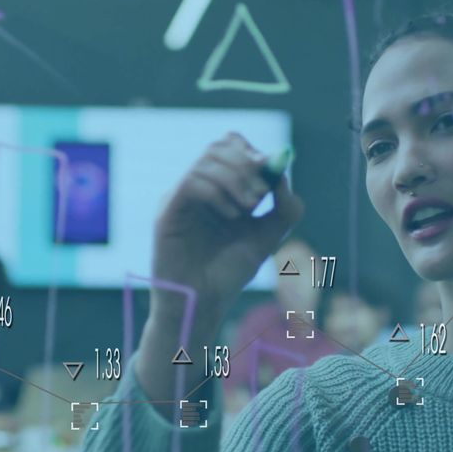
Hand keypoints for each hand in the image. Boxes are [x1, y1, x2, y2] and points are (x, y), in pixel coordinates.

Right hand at [138, 133, 302, 401]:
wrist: (203, 305)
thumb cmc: (229, 274)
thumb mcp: (267, 237)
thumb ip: (284, 209)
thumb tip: (283, 174)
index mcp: (217, 189)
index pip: (229, 146)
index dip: (250, 151)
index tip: (270, 170)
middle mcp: (196, 188)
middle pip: (217, 147)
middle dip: (245, 164)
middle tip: (261, 193)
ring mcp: (179, 198)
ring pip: (206, 162)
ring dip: (235, 179)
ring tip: (248, 208)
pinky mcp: (167, 212)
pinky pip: (191, 183)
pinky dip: (218, 192)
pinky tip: (232, 216)